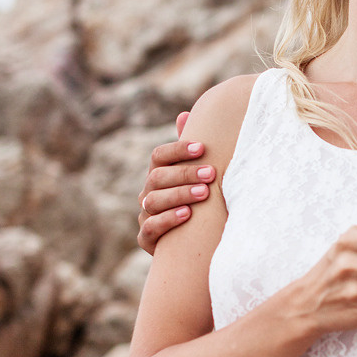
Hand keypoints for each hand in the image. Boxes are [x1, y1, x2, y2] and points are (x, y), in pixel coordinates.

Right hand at [137, 111, 215, 253]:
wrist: (193, 242)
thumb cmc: (198, 201)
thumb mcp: (196, 175)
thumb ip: (191, 149)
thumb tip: (184, 114)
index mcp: (158, 174)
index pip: (159, 156)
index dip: (178, 149)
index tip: (202, 147)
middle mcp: (147, 192)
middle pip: (157, 177)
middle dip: (185, 174)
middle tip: (211, 174)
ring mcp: (145, 215)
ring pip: (154, 201)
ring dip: (179, 195)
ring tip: (204, 193)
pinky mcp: (146, 239)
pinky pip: (150, 228)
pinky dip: (168, 220)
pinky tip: (187, 214)